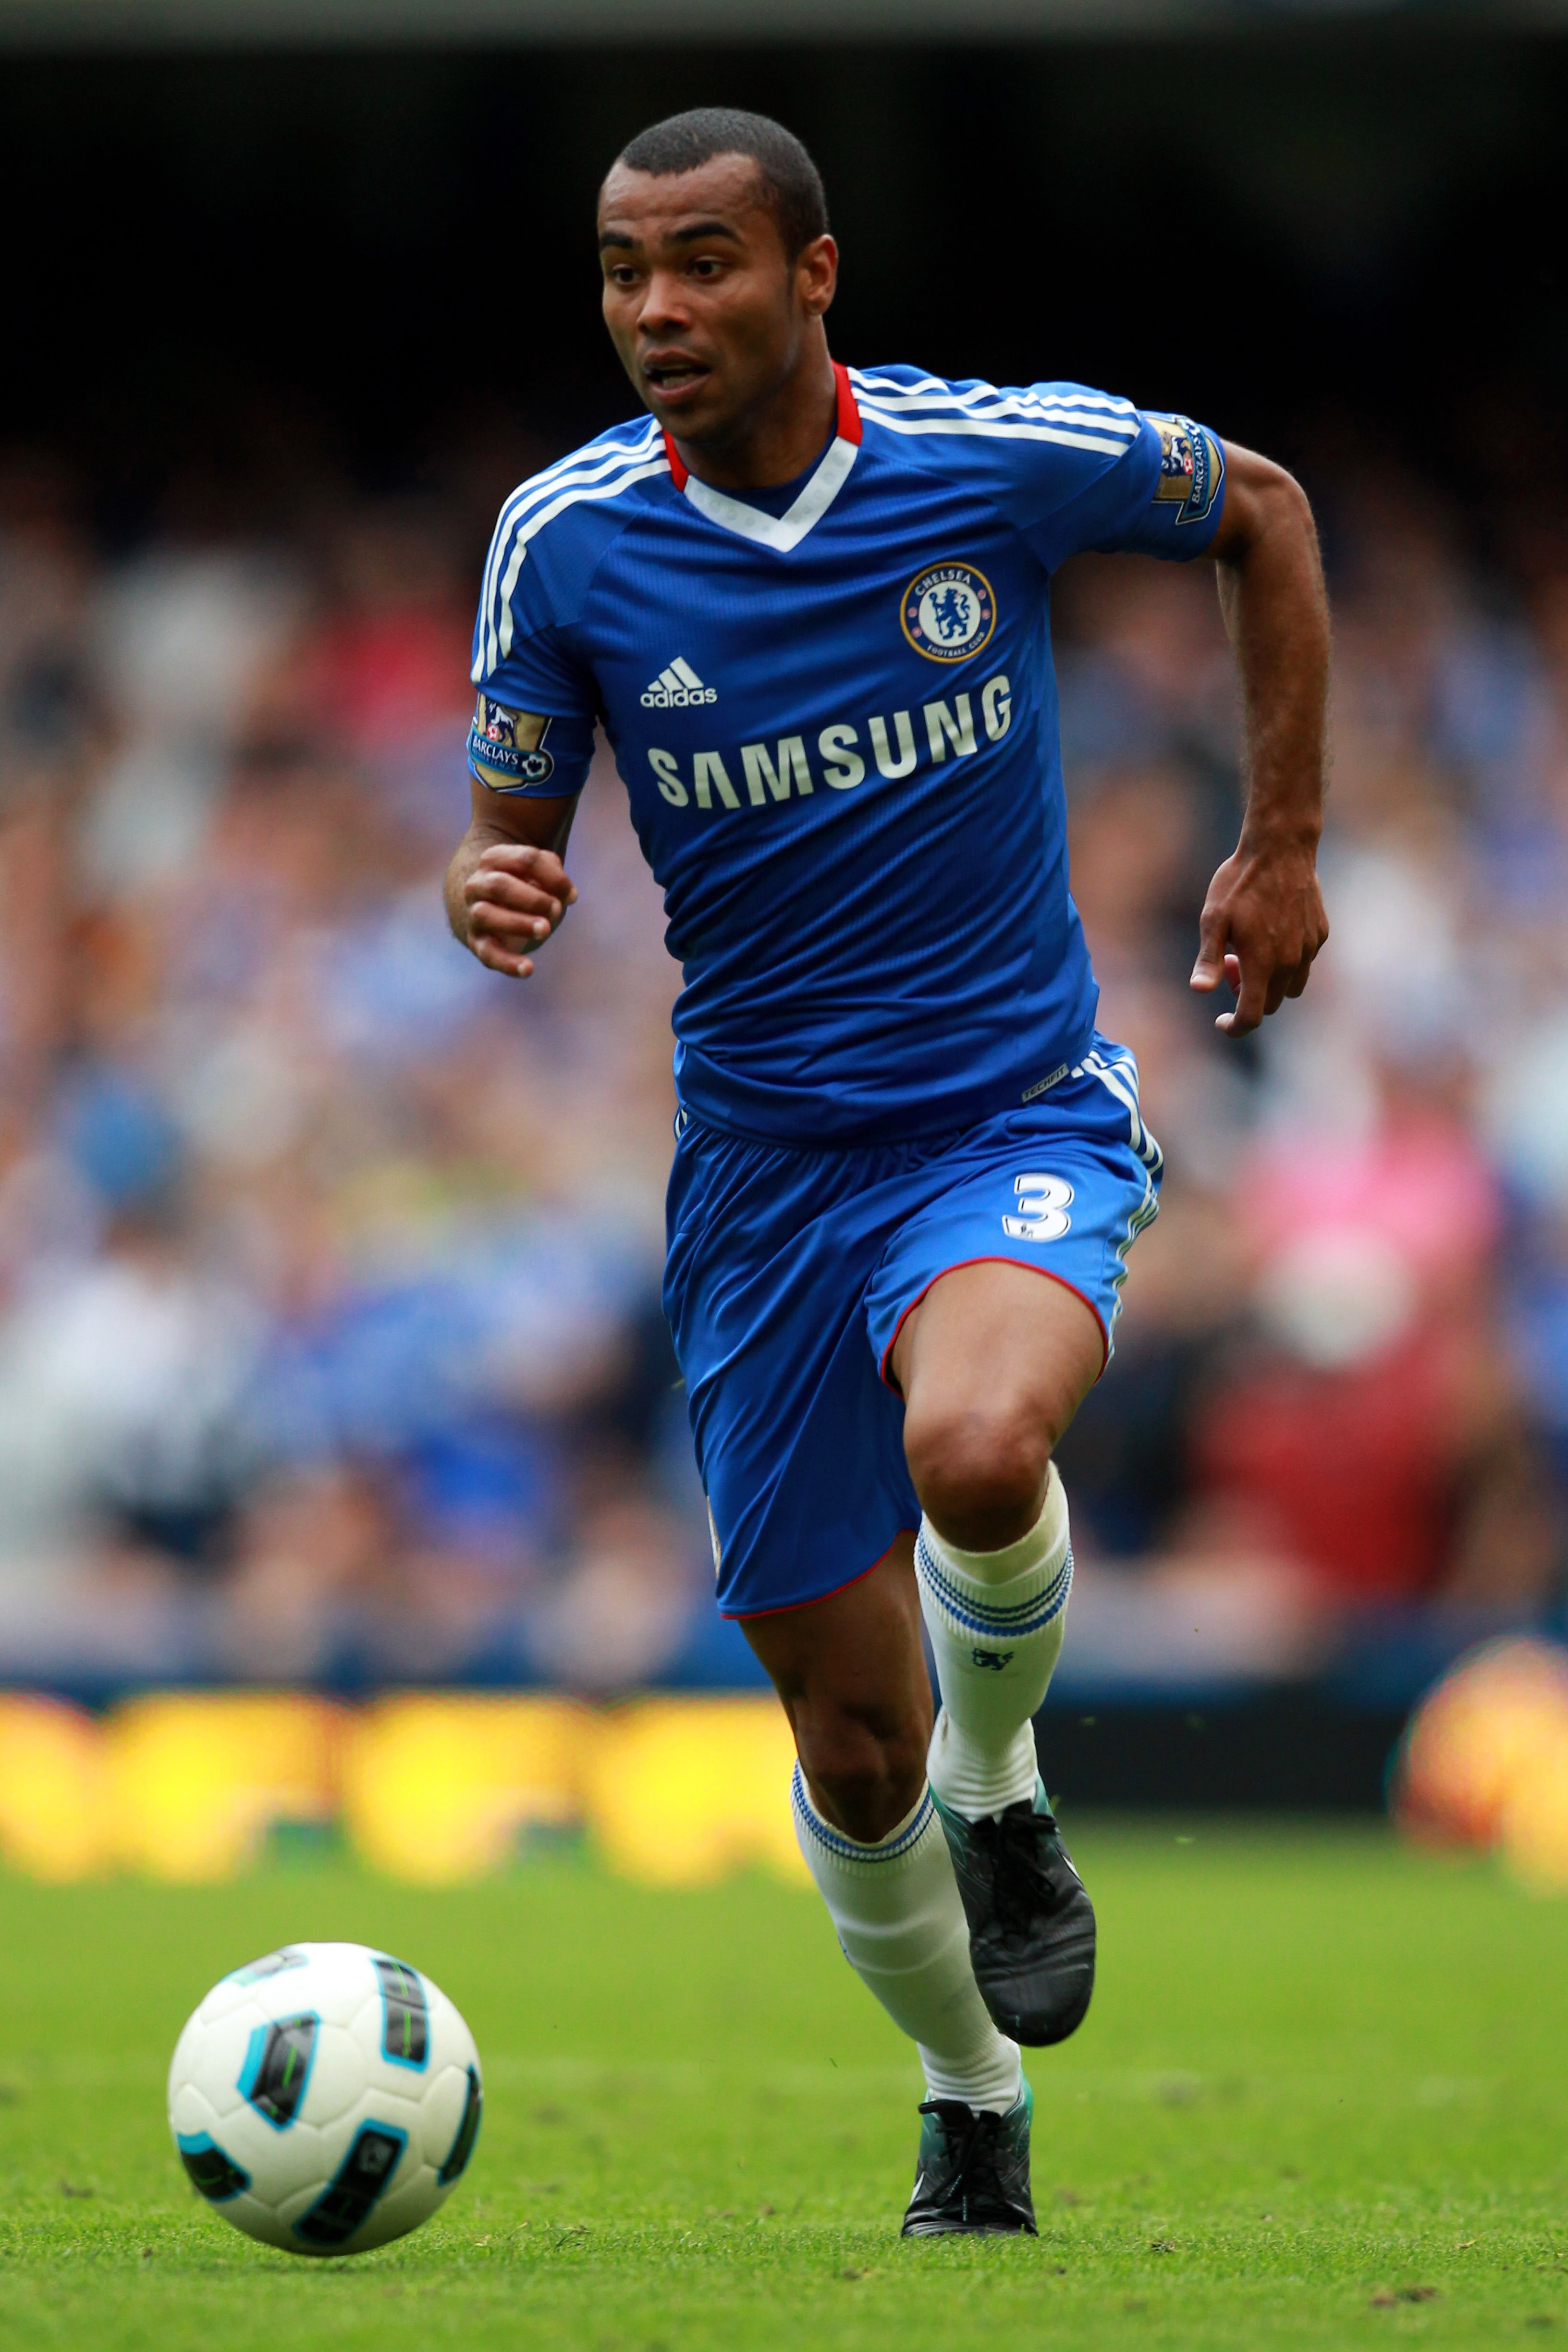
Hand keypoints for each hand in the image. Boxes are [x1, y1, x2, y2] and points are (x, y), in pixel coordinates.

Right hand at [461, 843, 576, 978]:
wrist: (493, 907)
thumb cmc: (525, 885)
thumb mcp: (541, 873)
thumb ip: (554, 874)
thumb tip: (569, 895)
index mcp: (495, 859)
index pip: (525, 860)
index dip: (553, 877)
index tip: (573, 896)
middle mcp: (478, 884)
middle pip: (500, 885)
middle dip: (532, 899)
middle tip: (556, 909)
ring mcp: (474, 913)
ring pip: (486, 915)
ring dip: (518, 923)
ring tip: (545, 929)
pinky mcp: (477, 942)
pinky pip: (488, 954)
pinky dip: (508, 963)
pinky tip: (529, 969)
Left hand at [1189, 837, 1327, 1036]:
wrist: (1281, 848)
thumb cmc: (1240, 883)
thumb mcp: (1213, 919)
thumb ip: (1208, 959)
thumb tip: (1200, 990)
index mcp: (1262, 963)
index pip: (1252, 1016)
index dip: (1235, 1026)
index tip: (1221, 1022)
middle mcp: (1290, 962)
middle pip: (1270, 1004)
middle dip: (1247, 996)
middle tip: (1229, 963)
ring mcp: (1309, 949)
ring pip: (1291, 988)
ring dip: (1269, 982)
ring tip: (1249, 950)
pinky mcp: (1320, 934)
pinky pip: (1304, 964)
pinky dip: (1287, 963)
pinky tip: (1271, 934)